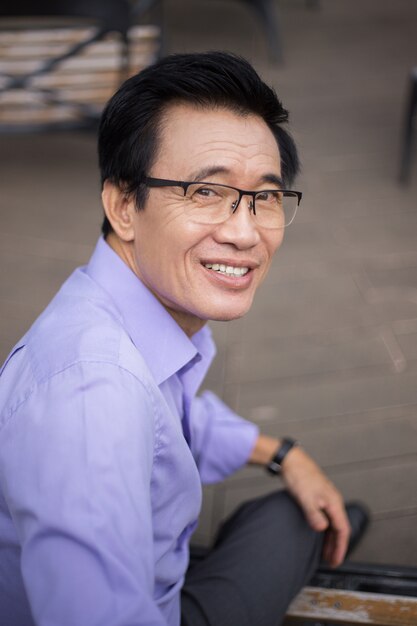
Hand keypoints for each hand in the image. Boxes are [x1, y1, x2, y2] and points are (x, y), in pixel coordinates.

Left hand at [281, 446, 350, 567]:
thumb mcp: (306, 499)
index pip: (342, 530)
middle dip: (336, 546)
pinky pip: (326, 516)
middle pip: (339, 528)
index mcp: (334, 502)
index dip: (340, 547)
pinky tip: (318, 532)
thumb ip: (314, 515)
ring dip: (330, 538)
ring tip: (324, 551)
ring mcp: (326, 497)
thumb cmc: (299, 476)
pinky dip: (324, 528)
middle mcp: (333, 500)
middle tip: (331, 561)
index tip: (336, 561)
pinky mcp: (318, 496)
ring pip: (333, 522)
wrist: (291, 460)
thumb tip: (322, 529)